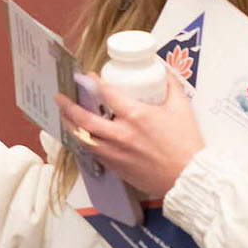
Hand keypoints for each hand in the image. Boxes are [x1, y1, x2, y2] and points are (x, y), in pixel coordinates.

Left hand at [55, 70, 203, 197]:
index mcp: (136, 116)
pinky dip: (84, 142)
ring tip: (64, 116)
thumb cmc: (186, 144)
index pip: (106, 93)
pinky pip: (92, 152)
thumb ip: (171, 85)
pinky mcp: (116, 166)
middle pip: (84, 118)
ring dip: (70, 125)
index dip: (93, 82)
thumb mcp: (181, 108)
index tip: (88, 77)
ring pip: (83, 138)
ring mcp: (115, 152)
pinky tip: (81, 136)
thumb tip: (162, 70)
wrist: (188, 177)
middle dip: (68, 106)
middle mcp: (121, 134)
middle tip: (60, 97)